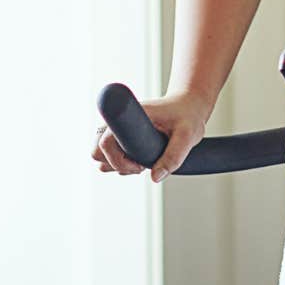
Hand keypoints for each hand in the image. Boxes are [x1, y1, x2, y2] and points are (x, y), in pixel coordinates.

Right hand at [92, 91, 213, 182]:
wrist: (187, 106)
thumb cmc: (187, 116)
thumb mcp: (187, 136)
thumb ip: (174, 156)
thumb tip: (155, 178)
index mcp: (130, 115)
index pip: (105, 140)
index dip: (118, 159)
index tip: (140, 164)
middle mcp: (118, 121)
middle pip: (96, 151)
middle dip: (116, 164)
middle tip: (142, 164)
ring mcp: (117, 129)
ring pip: (100, 156)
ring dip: (118, 165)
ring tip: (142, 161)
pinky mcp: (120, 136)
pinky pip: (108, 157)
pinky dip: (120, 163)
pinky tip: (139, 160)